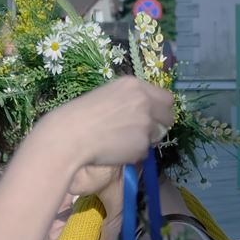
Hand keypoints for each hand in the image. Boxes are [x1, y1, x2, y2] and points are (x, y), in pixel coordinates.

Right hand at [41, 76, 174, 168]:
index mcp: (135, 85)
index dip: (160, 109)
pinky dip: (133, 154)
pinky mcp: (142, 144)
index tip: (152, 116)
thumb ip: (130, 101)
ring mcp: (146, 123)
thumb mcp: (108, 95)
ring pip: (157, 136)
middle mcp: (145, 101)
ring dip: (144, 140)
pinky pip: (144, 152)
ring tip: (120, 141)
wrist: (70, 134)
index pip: (166, 98)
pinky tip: (115, 150)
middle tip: (142, 132)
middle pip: (169, 117)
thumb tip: (145, 113)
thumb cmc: (81, 114)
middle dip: (159, 126)